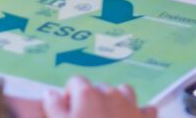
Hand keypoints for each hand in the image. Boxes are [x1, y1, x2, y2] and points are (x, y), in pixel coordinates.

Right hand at [42, 76, 156, 117]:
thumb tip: (50, 92)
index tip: (67, 110)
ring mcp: (131, 104)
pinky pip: (145, 108)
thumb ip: (54, 107)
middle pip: (98, 88)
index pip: (76, 81)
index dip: (69, 95)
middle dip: (90, 100)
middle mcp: (111, 94)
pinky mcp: (145, 117)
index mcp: (87, 94)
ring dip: (115, 101)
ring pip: (123, 92)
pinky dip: (139, 113)